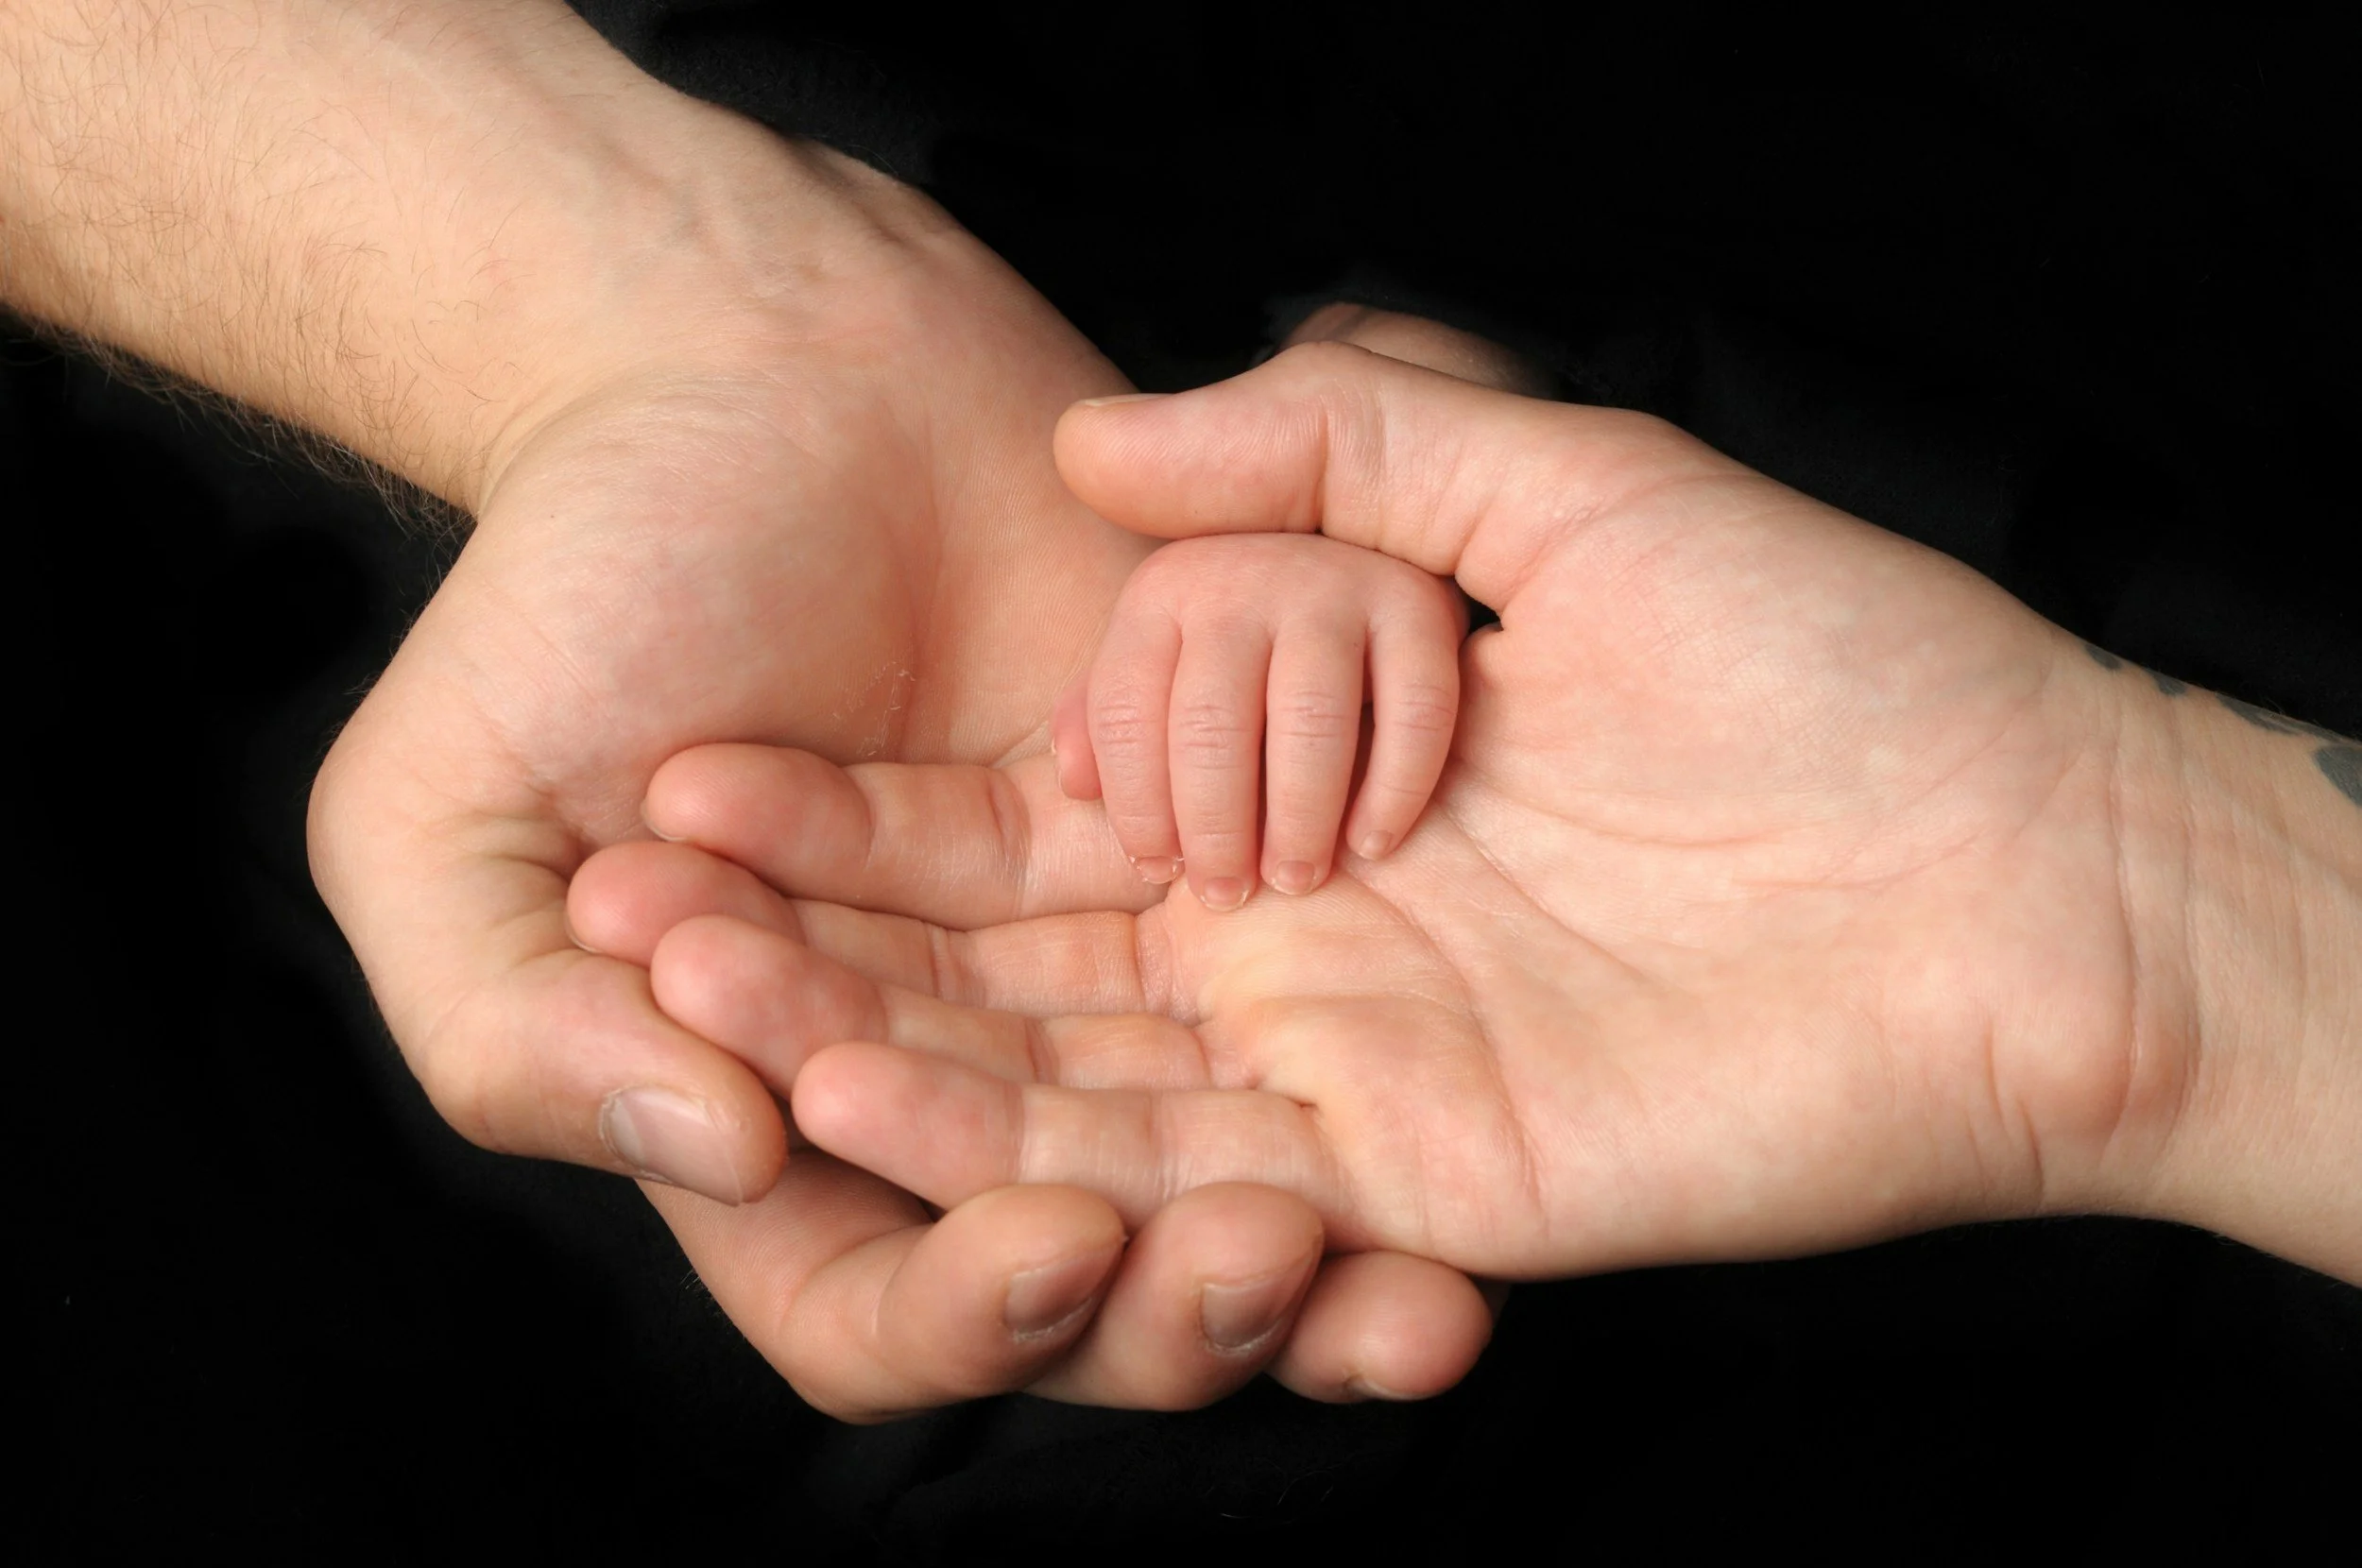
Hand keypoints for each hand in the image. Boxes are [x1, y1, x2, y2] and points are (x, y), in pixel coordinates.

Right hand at [2, 1, 1496, 1416]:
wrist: (744, 370)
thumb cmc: (571, 594)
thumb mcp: (446, 820)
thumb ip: (520, 1022)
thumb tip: (724, 1149)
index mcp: (754, 1105)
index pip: (862, 1300)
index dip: (954, 1314)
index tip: (1038, 1246)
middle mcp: (933, 1074)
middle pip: (1077, 1271)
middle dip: (1175, 1312)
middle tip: (1258, 1266)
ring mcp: (1076, 976)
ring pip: (1208, 1160)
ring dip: (1305, 1248)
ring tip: (1404, 1297)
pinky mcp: (1188, 866)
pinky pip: (1288, 980)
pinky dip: (1357, 1048)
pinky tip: (1438, 1131)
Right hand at [601, 342, 2360, 1287]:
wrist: (2033, 857)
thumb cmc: (1830, 656)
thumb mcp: (1554, 473)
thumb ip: (1327, 439)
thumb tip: (1098, 445)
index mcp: (1301, 781)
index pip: (1017, 815)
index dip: (849, 815)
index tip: (687, 788)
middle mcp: (1288, 938)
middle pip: (1004, 969)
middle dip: (820, 952)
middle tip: (651, 917)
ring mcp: (1341, 1067)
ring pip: (1059, 1089)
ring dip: (884, 1064)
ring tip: (713, 1017)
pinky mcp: (1405, 1181)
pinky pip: (1189, 1189)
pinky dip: (1031, 1168)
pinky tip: (874, 1124)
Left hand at [1051, 532, 1464, 907]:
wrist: (1374, 543)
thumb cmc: (1246, 654)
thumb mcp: (1166, 670)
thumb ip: (1109, 725)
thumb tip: (1076, 784)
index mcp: (1163, 593)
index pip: (1125, 714)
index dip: (1136, 808)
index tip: (1160, 873)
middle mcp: (1242, 576)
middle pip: (1211, 725)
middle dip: (1214, 830)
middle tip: (1227, 898)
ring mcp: (1335, 584)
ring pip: (1310, 723)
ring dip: (1298, 821)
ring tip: (1295, 881)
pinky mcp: (1420, 606)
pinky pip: (1413, 713)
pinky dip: (1393, 791)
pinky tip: (1371, 845)